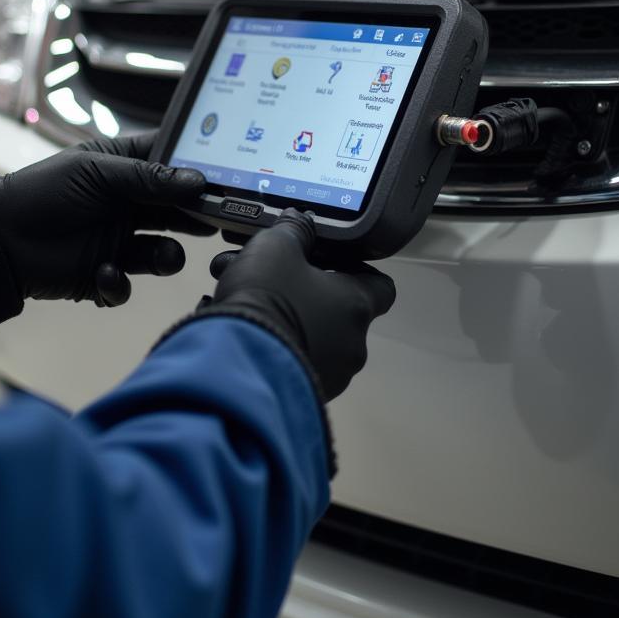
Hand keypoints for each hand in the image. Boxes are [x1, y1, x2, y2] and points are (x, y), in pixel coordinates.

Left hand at [0, 134, 213, 307]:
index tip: (227, 177)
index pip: (173, 164)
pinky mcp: (103, 275)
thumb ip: (148, 178)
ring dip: (167, 256)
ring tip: (163, 256)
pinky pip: (127, 286)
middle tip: (218, 222)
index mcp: (125, 170)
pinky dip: (118, 284)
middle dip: (197, 218)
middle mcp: (128, 206)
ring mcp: (118, 241)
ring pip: (164, 253)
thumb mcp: (96, 174)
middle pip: (179, 211)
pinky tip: (103, 273)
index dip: (200, 169)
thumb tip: (198, 181)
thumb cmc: (41, 192)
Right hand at [203, 209, 395, 400]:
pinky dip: (275, 347)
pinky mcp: (303, 397)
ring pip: (312, 338)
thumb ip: (294, 230)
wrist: (235, 362)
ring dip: (287, 320)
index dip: (358, 270)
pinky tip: (242, 332)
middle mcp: (353, 345)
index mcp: (357, 305)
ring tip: (245, 305)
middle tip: (270, 281)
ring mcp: (331, 376)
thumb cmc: (268, 297)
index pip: (382, 286)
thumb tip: (300, 220)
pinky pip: (294, 362)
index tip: (329, 263)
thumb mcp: (276, 248)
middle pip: (338, 312)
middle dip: (306, 294)